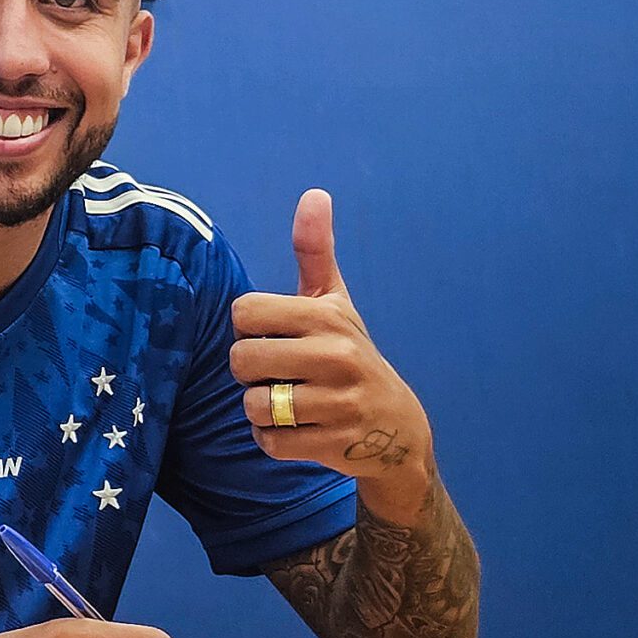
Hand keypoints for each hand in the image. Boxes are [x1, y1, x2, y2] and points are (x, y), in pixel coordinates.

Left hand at [230, 189, 434, 522]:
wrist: (397, 429)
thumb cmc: (349, 354)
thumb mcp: (335, 302)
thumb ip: (315, 251)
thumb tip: (314, 192)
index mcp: (326, 317)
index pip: (243, 313)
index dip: (250, 328)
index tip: (277, 336)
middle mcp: (336, 357)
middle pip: (240, 360)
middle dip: (250, 372)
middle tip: (281, 373)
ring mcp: (338, 404)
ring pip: (251, 405)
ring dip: (260, 410)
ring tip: (291, 403)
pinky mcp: (334, 445)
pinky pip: (268, 441)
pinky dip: (272, 441)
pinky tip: (299, 430)